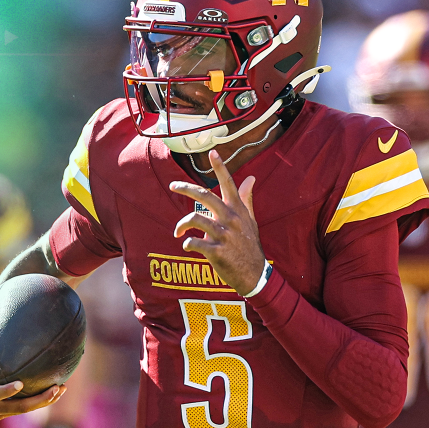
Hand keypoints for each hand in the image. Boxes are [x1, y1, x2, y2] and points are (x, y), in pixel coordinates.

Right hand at [0, 323, 66, 420]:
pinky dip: (39, 401)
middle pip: (18, 408)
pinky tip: (55, 390)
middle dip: (38, 400)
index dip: (6, 391)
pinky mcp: (5, 411)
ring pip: (24, 410)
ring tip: (62, 389)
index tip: (20, 384)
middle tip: (55, 388)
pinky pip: (24, 408)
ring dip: (44, 401)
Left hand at [169, 150, 265, 295]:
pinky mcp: (217, 252)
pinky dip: (187, 243)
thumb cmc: (250, 246)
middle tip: (173, 185)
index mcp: (238, 211)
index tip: (213, 152)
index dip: (221, 168)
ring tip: (178, 232)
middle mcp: (231, 220)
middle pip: (205, 197)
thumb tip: (250, 178)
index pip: (229, 184)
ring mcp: (224, 236)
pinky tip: (187, 246)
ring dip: (182, 225)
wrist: (255, 275)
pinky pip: (194, 243)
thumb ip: (246, 199)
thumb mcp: (251, 221)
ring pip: (195, 220)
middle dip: (186, 188)